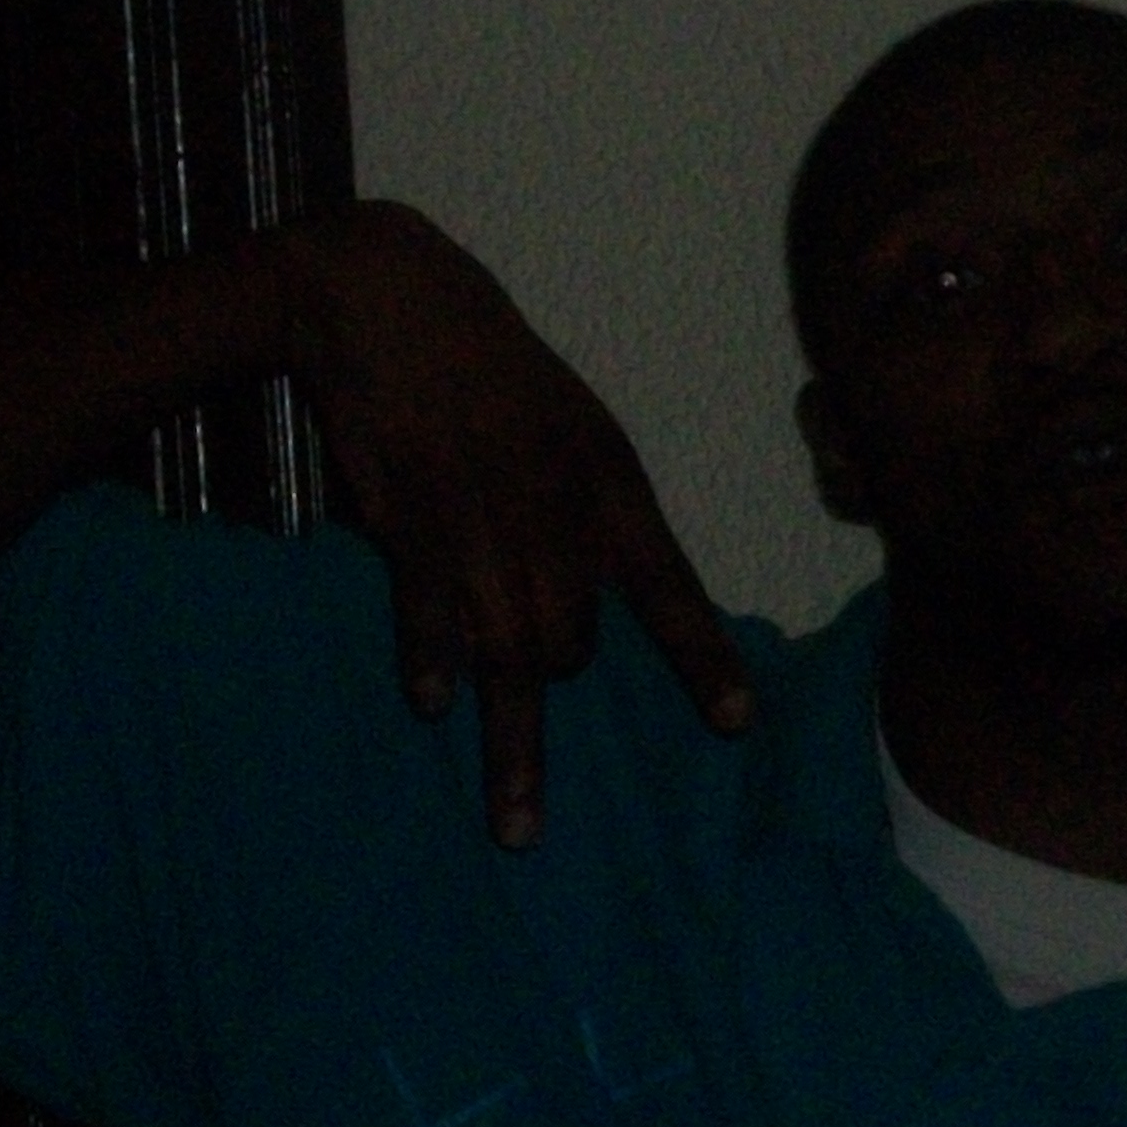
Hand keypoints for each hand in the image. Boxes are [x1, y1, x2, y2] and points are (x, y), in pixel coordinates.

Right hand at [276, 199, 753, 841]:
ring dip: (514, 744)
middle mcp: (554, 514)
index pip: (670, 589)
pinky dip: (430, 663)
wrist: (390, 299)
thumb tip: (607, 596)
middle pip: (575, 645)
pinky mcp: (409, 524)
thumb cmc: (490, 366)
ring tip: (518, 826)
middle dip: (562, 680)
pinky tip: (433, 706)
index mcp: (607, 483)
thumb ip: (592, 512)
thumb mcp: (572, 425)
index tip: (736, 724)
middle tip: (540, 721)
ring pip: (513, 657)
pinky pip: (429, 616)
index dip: (702, 660)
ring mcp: (481, 525)